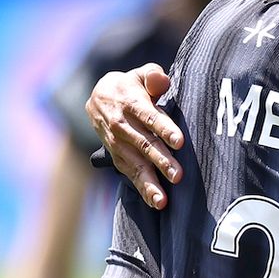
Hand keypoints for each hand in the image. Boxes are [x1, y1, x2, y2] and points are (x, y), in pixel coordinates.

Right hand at [86, 64, 181, 208]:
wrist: (98, 97)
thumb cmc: (131, 86)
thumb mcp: (139, 75)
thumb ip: (152, 75)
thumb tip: (161, 79)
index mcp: (131, 103)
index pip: (149, 117)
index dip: (164, 128)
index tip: (179, 141)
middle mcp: (122, 126)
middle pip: (144, 144)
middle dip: (161, 160)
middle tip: (178, 175)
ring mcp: (118, 144)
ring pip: (136, 164)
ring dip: (150, 182)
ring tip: (164, 200)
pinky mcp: (117, 158)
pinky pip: (130, 174)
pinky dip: (143, 189)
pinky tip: (157, 202)